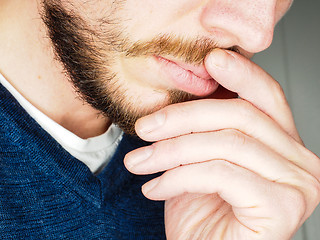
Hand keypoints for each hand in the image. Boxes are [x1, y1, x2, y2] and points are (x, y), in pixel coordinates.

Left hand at [124, 49, 319, 239]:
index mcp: (283, 144)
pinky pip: (221, 173)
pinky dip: (178, 177)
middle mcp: (300, 161)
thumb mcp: (198, 159)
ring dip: (171, 150)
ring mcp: (297, 184)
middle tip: (144, 127)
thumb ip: (203, 128)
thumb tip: (188, 88)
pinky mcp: (282, 207)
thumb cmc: (202, 210)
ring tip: (139, 162)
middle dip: (183, 117)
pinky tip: (154, 188)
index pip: (266, 96)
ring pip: (226, 143)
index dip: (240, 74)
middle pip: (241, 115)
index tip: (208, 60)